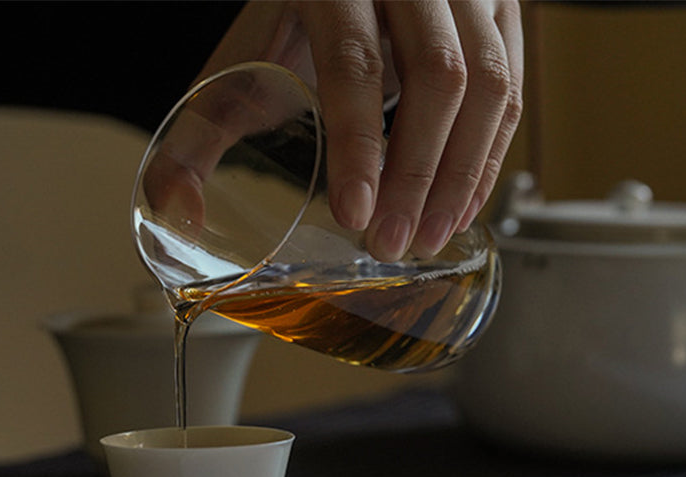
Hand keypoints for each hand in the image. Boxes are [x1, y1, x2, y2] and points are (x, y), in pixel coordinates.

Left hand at [198, 0, 523, 260]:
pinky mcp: (498, 10)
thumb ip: (198, 137)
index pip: (354, 62)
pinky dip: (490, 153)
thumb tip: (174, 212)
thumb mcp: (241, 64)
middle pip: (437, 77)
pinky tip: (462, 203)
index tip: (355, 213)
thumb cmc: (290, 20)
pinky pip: (511, 86)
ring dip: (463, 173)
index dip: (360, 143)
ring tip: (429, 236)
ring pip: (489, 83)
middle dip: (418, 174)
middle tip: (392, 243)